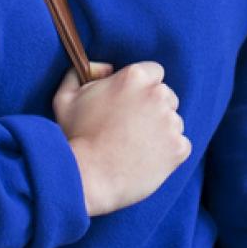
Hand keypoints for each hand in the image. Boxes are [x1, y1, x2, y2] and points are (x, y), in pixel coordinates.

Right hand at [54, 61, 189, 216]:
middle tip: (132, 128)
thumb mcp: (66, 98)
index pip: (154, 72)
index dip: (143, 87)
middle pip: (166, 96)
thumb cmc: (74, 139)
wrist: (87, 179)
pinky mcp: (179, 148)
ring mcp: (170, 122)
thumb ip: (82, 73)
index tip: (132, 102)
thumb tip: (104, 68)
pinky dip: (168, 153)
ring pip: (173, 121)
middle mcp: (157, 94)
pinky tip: (146, 160)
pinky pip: (181, 145)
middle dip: (154, 108)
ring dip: (161, 131)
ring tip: (136, 147)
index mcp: (134, 77)